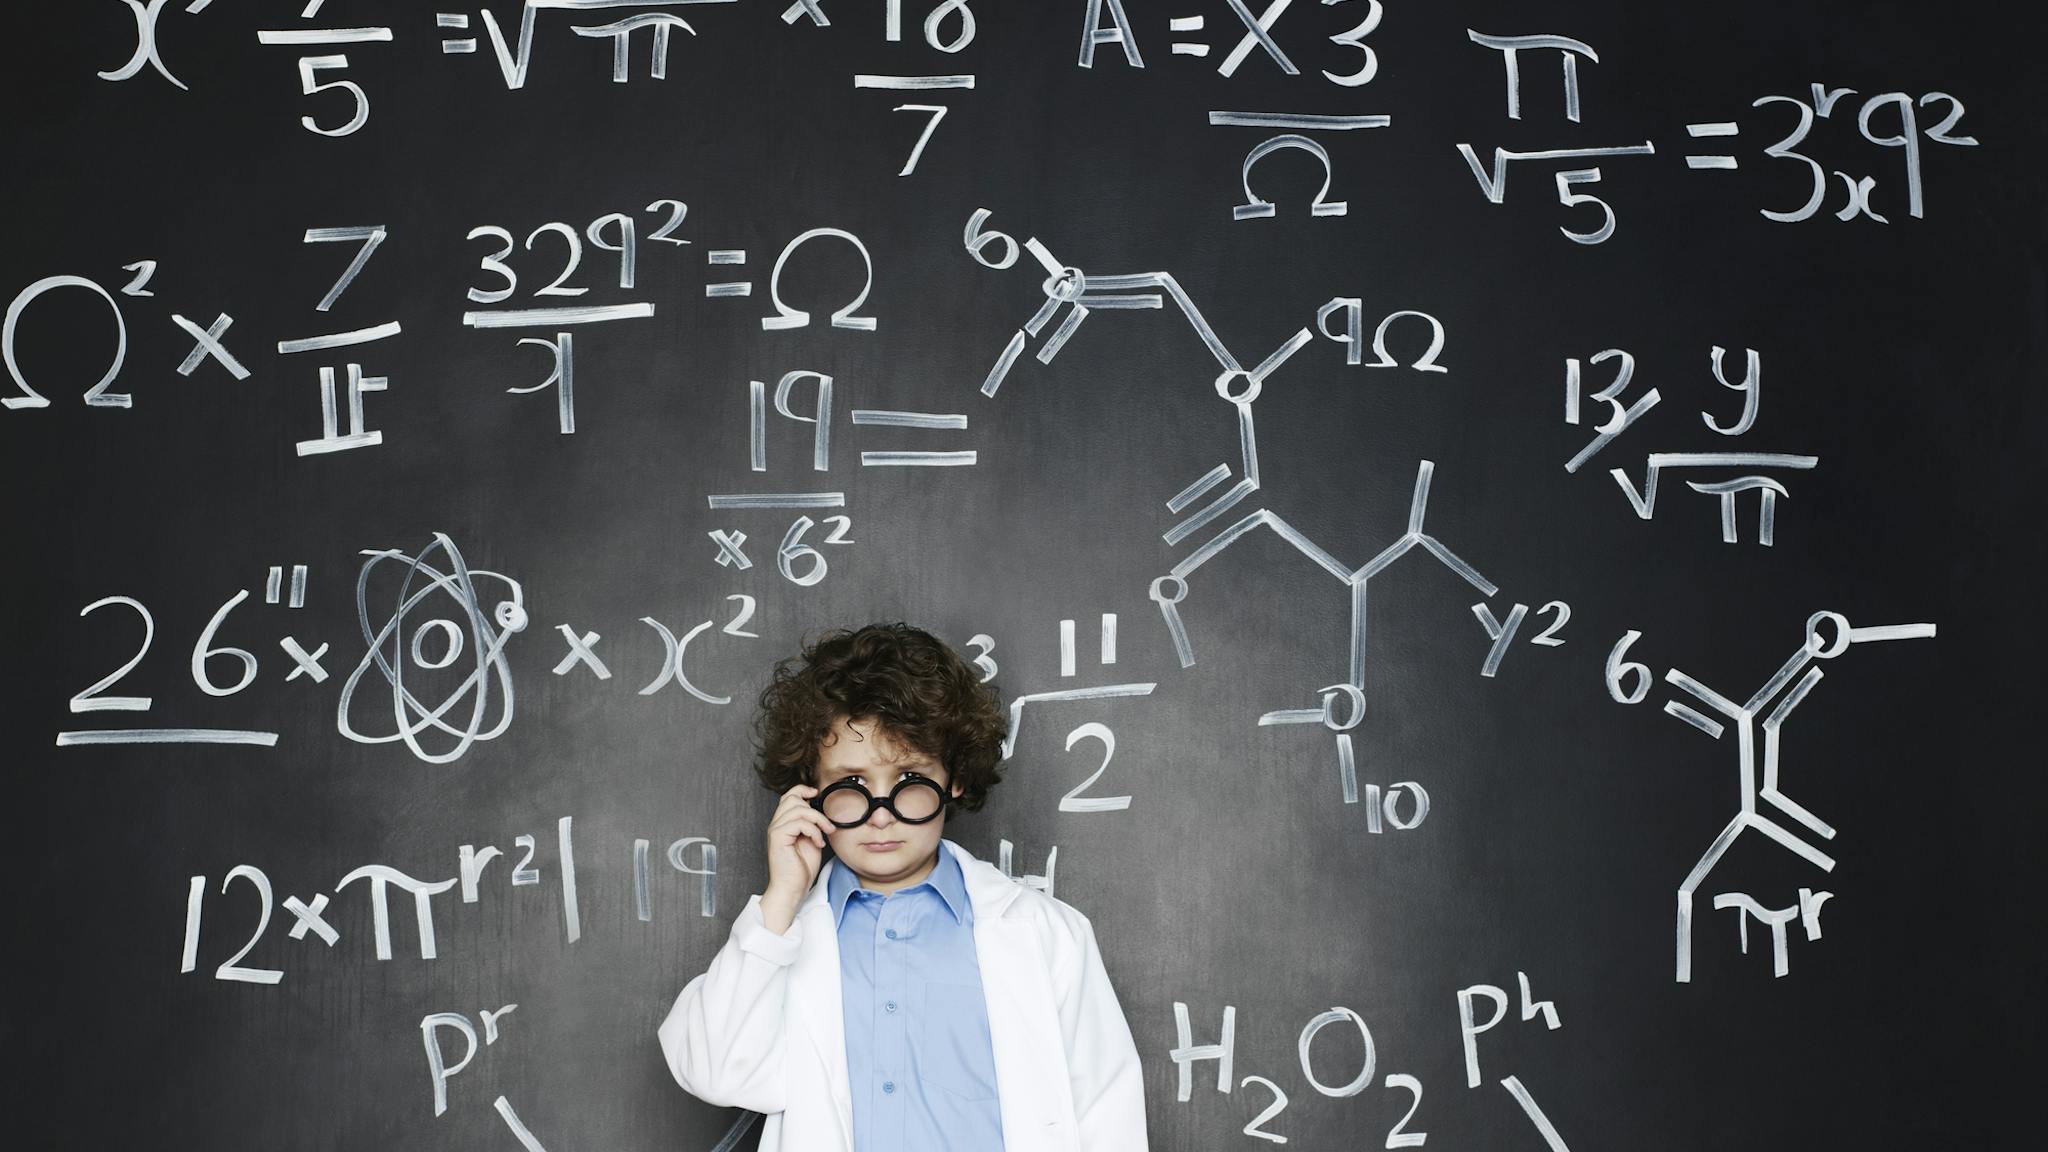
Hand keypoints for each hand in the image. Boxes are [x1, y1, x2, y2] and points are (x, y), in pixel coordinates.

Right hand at [761, 784, 834, 932]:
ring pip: (798, 809)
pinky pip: (799, 823)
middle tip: (828, 826)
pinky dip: (814, 831)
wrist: (792, 889)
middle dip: (815, 809)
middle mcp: (776, 824)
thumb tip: (820, 810)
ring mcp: (775, 830)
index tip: (817, 793)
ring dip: (818, 820)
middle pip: (793, 799)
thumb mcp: (810, 840)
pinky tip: (818, 844)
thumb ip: (811, 824)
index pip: (788, 796)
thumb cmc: (801, 868)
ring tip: (825, 835)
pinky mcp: (778, 838)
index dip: (802, 790)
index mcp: (783, 823)